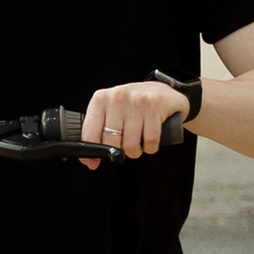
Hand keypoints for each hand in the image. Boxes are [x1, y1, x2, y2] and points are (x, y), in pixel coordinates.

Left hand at [78, 78, 193, 168]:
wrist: (163, 92)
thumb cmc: (134, 106)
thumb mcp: (111, 113)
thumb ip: (98, 133)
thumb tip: (90, 161)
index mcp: (101, 99)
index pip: (89, 134)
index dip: (92, 153)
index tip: (94, 161)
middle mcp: (117, 97)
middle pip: (111, 143)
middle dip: (120, 151)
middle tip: (127, 144)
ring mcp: (136, 100)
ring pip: (130, 145)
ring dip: (136, 151)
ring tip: (139, 140)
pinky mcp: (154, 105)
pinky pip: (150, 142)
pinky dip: (151, 147)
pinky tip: (150, 137)